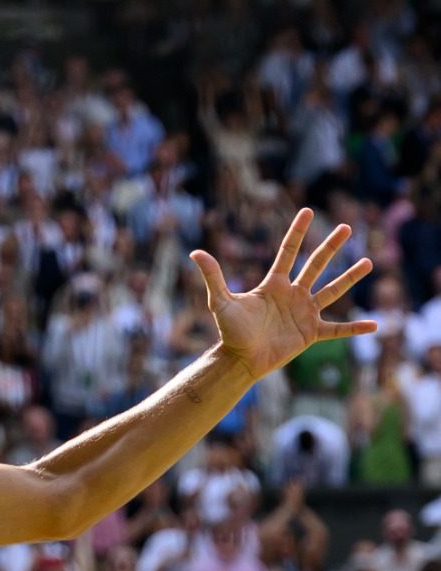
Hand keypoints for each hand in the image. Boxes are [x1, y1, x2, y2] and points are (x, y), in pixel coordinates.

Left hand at [189, 208, 374, 379]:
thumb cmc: (230, 331)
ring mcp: (304, 313)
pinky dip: (355, 328)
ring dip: (350, 277)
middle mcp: (293, 294)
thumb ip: (213, 276)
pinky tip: (376, 324)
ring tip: (368, 262)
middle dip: (331, 246)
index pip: (288, 252)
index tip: (307, 211)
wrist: (241, 359)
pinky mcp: (311, 333)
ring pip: (332, 290)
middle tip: (347, 226)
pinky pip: (338, 329)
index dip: (297, 231)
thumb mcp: (221, 301)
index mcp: (274, 284)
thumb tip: (195, 252)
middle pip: (316, 265)